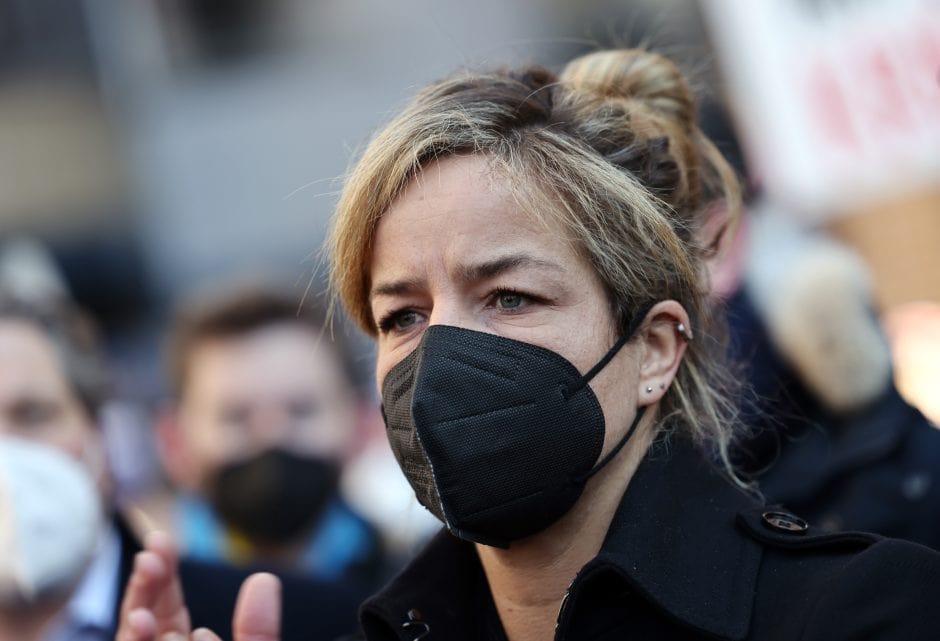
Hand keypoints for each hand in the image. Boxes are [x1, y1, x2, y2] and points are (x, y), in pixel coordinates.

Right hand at [116, 531, 281, 640]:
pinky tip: (151, 628)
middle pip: (144, 622)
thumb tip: (264, 580)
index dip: (162, 574)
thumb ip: (258, 631)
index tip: (160, 540)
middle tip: (149, 557)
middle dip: (145, 589)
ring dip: (135, 625)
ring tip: (144, 612)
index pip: (165, 609)